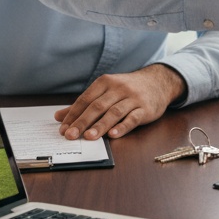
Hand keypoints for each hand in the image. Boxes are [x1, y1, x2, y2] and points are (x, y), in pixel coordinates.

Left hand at [54, 64, 186, 139]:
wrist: (158, 81)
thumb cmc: (127, 89)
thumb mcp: (106, 91)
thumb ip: (83, 105)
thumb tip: (59, 117)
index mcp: (105, 82)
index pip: (86, 99)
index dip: (73, 114)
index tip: (63, 129)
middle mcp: (119, 88)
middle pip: (98, 106)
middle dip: (83, 122)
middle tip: (70, 135)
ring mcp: (133, 98)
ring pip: (114, 112)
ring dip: (101, 125)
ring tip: (89, 137)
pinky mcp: (146, 109)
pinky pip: (133, 118)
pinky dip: (123, 127)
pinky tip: (113, 135)